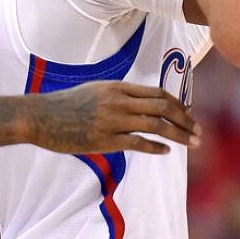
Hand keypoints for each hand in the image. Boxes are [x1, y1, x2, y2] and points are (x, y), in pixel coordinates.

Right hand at [30, 81, 200, 154]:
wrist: (41, 116)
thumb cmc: (68, 105)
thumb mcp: (97, 90)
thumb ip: (120, 95)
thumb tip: (142, 103)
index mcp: (118, 87)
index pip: (158, 94)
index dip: (177, 104)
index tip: (188, 114)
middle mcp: (119, 100)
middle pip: (163, 108)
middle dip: (185, 120)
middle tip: (199, 131)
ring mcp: (112, 120)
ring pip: (155, 125)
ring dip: (179, 134)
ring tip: (193, 142)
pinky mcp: (104, 139)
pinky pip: (137, 143)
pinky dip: (156, 147)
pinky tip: (166, 151)